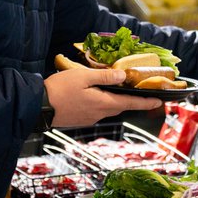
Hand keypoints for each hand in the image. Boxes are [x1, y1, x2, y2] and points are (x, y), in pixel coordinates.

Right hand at [43, 67, 162, 126]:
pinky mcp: (80, 120)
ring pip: (107, 108)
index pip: (130, 103)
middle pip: (119, 106)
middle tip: (139, 92)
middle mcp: (99, 114)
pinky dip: (100, 103)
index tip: (159, 102)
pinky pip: (96, 111)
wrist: (37, 107)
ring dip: (113, 100)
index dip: (146, 102)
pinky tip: (93, 95)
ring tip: (114, 89)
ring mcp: (89, 119)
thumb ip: (105, 77)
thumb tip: (123, 76)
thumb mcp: (83, 77)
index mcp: (103, 103)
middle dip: (130, 100)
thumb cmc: (59, 89)